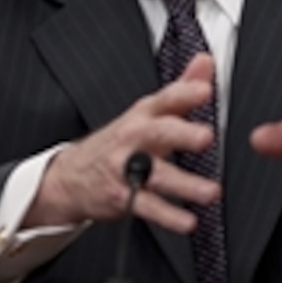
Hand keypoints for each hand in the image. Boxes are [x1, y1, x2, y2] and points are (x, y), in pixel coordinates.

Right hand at [25, 53, 220, 232]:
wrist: (71, 176)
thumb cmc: (121, 141)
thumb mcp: (148, 112)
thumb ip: (181, 89)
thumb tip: (205, 61)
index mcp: (144, 114)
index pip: (166, 99)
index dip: (185, 92)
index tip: (205, 90)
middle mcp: (134, 138)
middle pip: (159, 132)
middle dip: (182, 133)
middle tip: (206, 137)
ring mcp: (126, 168)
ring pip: (156, 174)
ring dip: (185, 184)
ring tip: (210, 191)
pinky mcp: (122, 197)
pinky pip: (147, 207)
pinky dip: (169, 216)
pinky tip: (188, 221)